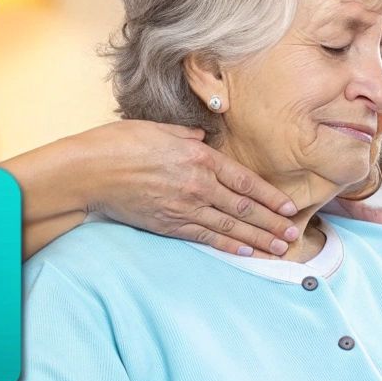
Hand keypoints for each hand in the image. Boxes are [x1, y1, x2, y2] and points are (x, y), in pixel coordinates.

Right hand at [85, 120, 301, 258]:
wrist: (89, 171)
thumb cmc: (118, 144)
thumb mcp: (157, 128)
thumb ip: (185, 135)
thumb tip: (201, 138)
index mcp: (197, 156)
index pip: (243, 180)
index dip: (269, 195)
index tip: (288, 207)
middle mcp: (196, 183)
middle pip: (243, 207)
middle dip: (271, 222)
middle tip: (292, 234)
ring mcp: (183, 207)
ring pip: (229, 226)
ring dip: (258, 239)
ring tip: (279, 248)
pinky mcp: (168, 224)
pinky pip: (205, 237)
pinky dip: (228, 245)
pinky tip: (245, 252)